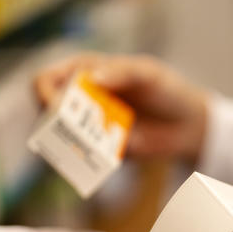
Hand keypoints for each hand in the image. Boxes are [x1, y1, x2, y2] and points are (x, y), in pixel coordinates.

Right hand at [34, 53, 209, 161]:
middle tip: (77, 129)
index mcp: (84, 71)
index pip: (46, 79)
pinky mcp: (100, 149)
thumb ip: (121, 72)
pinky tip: (110, 155)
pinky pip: (83, 158)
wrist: (188, 124)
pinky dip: (88, 160)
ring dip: (72, 145)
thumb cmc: (167, 89)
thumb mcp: (148, 73)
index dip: (44, 92)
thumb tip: (92, 78)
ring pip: (60, 139)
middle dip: (56, 123)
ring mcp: (88, 126)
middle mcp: (80, 98)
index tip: (57, 106)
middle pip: (46, 112)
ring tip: (98, 143)